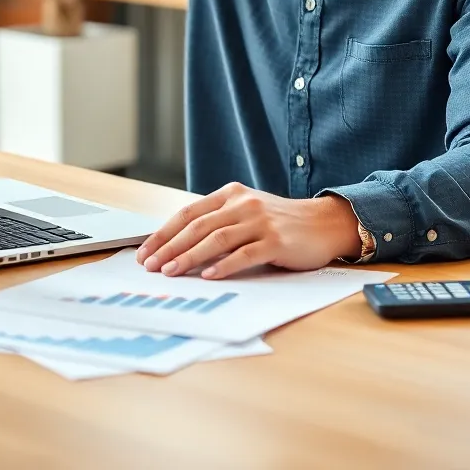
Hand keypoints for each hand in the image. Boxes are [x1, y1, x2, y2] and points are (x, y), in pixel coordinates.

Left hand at [135, 183, 361, 280]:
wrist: (323, 223)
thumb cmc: (279, 222)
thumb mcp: (246, 212)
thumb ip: (218, 222)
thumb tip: (177, 247)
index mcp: (231, 194)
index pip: (188, 213)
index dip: (164, 233)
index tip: (145, 252)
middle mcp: (243, 203)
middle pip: (198, 226)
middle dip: (170, 247)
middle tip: (150, 266)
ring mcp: (260, 221)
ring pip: (217, 239)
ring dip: (190, 257)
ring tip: (171, 272)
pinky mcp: (276, 241)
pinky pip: (244, 254)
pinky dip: (224, 266)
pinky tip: (208, 276)